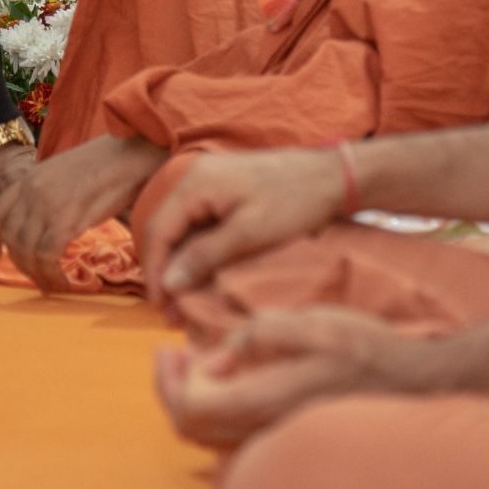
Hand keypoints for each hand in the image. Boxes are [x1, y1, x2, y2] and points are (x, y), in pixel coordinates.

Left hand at [0, 134, 165, 290]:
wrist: (131, 156)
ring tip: (53, 284)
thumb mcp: (65, 174)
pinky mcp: (65, 219)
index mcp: (30, 177)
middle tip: (37, 278)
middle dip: (22, 264)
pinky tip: (64, 283)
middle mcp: (31, 190)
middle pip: (13, 238)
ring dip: (38, 275)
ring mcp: (46, 204)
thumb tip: (45, 224)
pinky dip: (53, 275)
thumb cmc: (108, 164)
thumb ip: (49, 195)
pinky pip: (48, 256)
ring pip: (28, 251)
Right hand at [143, 147, 348, 303]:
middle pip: (165, 230)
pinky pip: (199, 225)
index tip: (161, 308)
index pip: (159, 230)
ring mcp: (210, 184)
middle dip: (165, 272)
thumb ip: (206, 255)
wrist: (332, 176)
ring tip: (187, 302)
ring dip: (180, 264)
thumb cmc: (295, 201)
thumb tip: (170, 283)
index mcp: (196, 183)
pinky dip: (197, 252)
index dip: (155, 272)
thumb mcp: (250, 233)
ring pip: (182, 229)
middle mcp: (195, 178)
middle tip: (173, 313)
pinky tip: (203, 277)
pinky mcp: (224, 193)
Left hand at [154, 307, 418, 447]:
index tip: (171, 347)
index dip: (169, 379)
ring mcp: (275, 435)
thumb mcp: (311, 322)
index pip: (190, 408)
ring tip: (197, 362)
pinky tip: (231, 378)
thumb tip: (223, 352)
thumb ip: (259, 334)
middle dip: (172, 389)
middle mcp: (263, 428)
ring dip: (194, 398)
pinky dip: (218, 407)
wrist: (412, 382)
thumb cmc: (364, 350)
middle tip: (173, 354)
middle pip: (191, 429)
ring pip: (210, 436)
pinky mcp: (286, 432)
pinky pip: (233, 435)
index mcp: (263, 400)